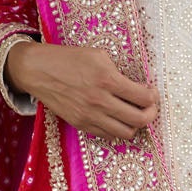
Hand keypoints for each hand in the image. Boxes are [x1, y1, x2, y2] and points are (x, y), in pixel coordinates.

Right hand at [4, 40, 159, 141]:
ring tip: (133, 114)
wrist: (38, 70)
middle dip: (150, 113)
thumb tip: (138, 86)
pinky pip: (108, 135)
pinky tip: (116, 117)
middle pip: (139, 120)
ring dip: (134, 124)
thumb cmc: (69, 59)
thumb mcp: (98, 55)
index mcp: (107, 80)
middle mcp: (100, 101)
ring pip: (126, 133)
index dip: (153, 97)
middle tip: (149, 106)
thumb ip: (119, 72)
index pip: (144, 98)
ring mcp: (90, 116)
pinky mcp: (81, 124)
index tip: (151, 92)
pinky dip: (117, 129)